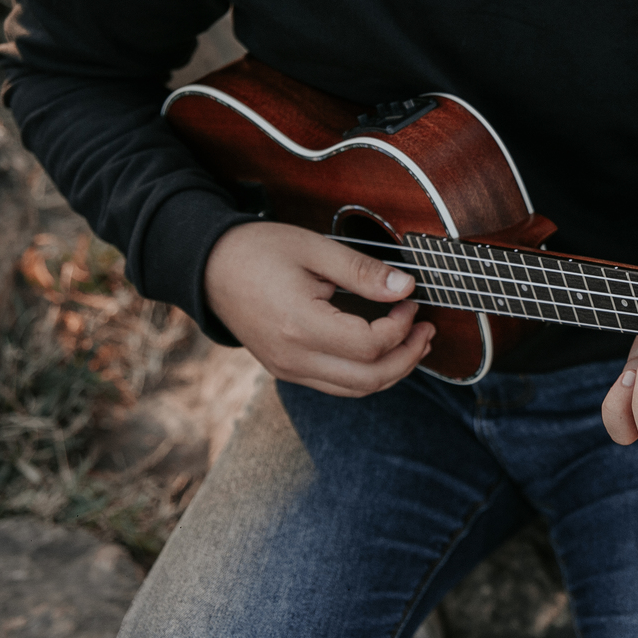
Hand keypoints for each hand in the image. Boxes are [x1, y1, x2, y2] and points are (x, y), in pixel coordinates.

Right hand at [204, 221, 434, 396]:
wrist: (208, 267)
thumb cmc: (258, 250)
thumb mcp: (314, 248)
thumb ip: (362, 271)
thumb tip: (406, 287)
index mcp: (300, 325)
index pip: (370, 345)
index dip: (401, 327)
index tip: (411, 301)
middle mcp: (294, 358)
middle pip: (369, 379)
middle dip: (408, 357)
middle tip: (428, 330)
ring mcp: (289, 369)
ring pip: (356, 389)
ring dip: (393, 371)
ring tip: (416, 342)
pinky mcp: (287, 370)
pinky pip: (338, 385)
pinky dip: (368, 374)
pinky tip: (383, 350)